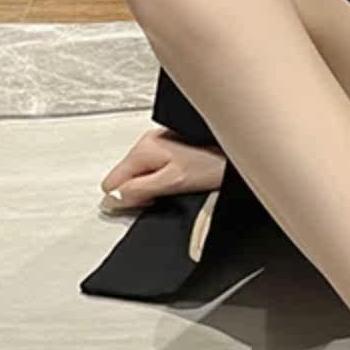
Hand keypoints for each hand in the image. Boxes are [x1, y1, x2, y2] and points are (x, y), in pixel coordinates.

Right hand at [101, 129, 225, 209]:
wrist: (238, 144)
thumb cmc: (212, 161)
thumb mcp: (173, 182)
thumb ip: (140, 190)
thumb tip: (111, 199)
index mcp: (142, 151)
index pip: (111, 183)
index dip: (125, 200)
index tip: (145, 205)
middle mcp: (147, 144)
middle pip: (126, 179)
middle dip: (139, 194)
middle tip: (165, 198)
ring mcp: (159, 145)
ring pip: (141, 175)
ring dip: (154, 188)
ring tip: (178, 188)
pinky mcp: (173, 149)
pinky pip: (156, 170)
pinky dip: (166, 179)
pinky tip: (184, 180)